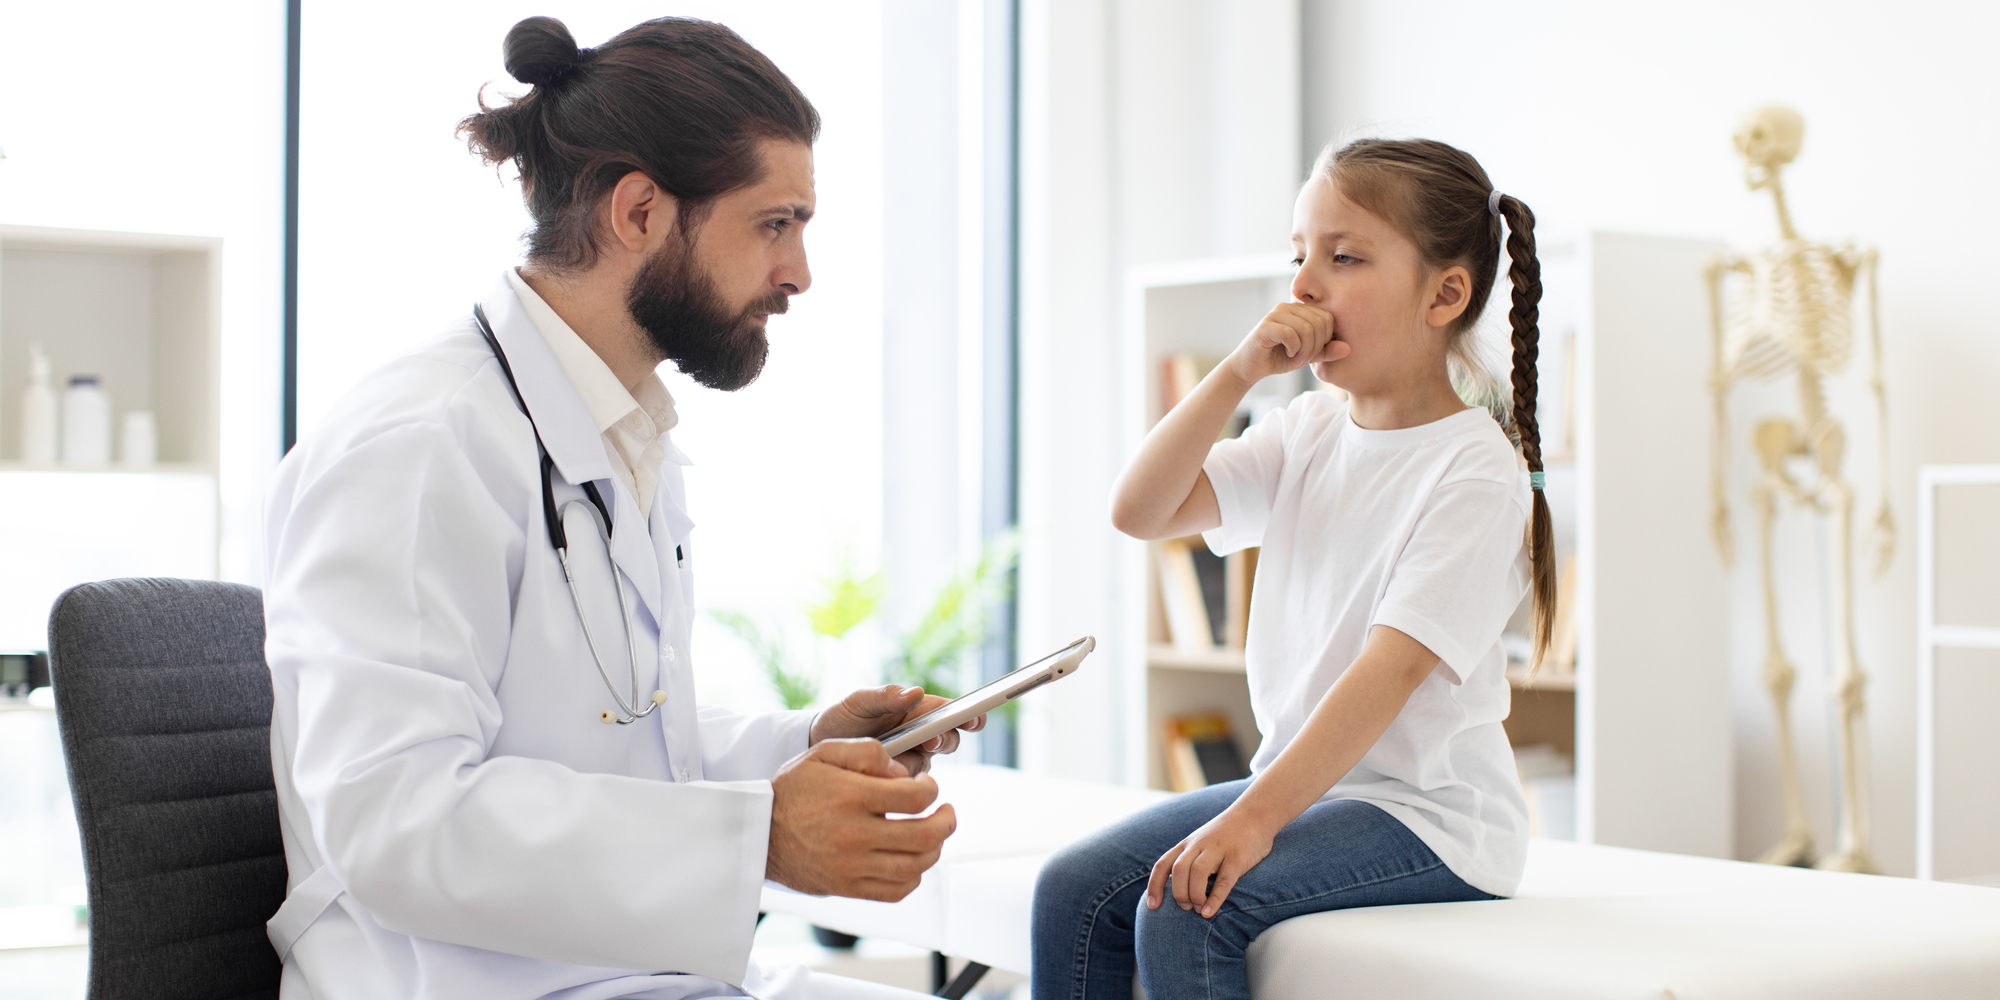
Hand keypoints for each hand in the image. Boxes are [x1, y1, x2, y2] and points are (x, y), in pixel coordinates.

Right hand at [766, 738, 957, 900]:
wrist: (758, 832)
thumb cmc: (793, 789)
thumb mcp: (824, 753)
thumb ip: (867, 752)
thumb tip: (902, 773)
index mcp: (852, 796)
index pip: (916, 797)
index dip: (932, 789)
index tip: (927, 785)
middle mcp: (854, 834)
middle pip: (924, 836)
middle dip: (946, 821)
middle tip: (946, 811)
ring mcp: (852, 865)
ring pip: (915, 866)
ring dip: (935, 849)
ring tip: (933, 834)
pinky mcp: (847, 887)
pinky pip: (896, 891)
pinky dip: (914, 877)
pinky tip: (913, 860)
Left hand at [811, 684, 985, 777]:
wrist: (819, 749)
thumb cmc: (844, 718)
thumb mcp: (859, 702)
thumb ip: (886, 696)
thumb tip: (916, 692)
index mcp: (916, 711)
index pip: (949, 712)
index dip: (967, 716)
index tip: (975, 719)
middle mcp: (921, 736)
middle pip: (948, 739)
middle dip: (944, 740)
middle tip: (931, 741)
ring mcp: (912, 759)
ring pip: (929, 764)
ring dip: (917, 762)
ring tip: (896, 761)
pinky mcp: (900, 782)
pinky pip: (909, 784)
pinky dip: (900, 781)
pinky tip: (883, 777)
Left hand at [1146, 805, 1277, 918]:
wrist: (1255, 813)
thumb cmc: (1227, 835)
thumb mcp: (1202, 843)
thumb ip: (1190, 860)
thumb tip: (1179, 891)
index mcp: (1188, 844)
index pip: (1163, 865)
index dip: (1155, 886)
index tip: (1152, 906)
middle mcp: (1199, 845)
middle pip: (1178, 870)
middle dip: (1178, 893)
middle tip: (1186, 907)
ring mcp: (1218, 850)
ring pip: (1197, 873)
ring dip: (1195, 895)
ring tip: (1199, 909)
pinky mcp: (1238, 857)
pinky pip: (1224, 880)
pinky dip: (1214, 899)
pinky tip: (1208, 912)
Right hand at [1225, 302, 1345, 386]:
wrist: (1250, 367)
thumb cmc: (1279, 358)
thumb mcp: (1307, 356)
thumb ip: (1326, 351)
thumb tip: (1348, 348)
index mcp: (1300, 310)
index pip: (1328, 318)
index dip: (1326, 339)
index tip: (1314, 354)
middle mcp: (1289, 306)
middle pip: (1320, 322)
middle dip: (1316, 346)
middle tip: (1305, 359)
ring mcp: (1276, 314)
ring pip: (1306, 328)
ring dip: (1305, 350)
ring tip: (1296, 359)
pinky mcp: (1265, 325)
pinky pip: (1291, 334)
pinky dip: (1294, 349)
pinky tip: (1288, 354)